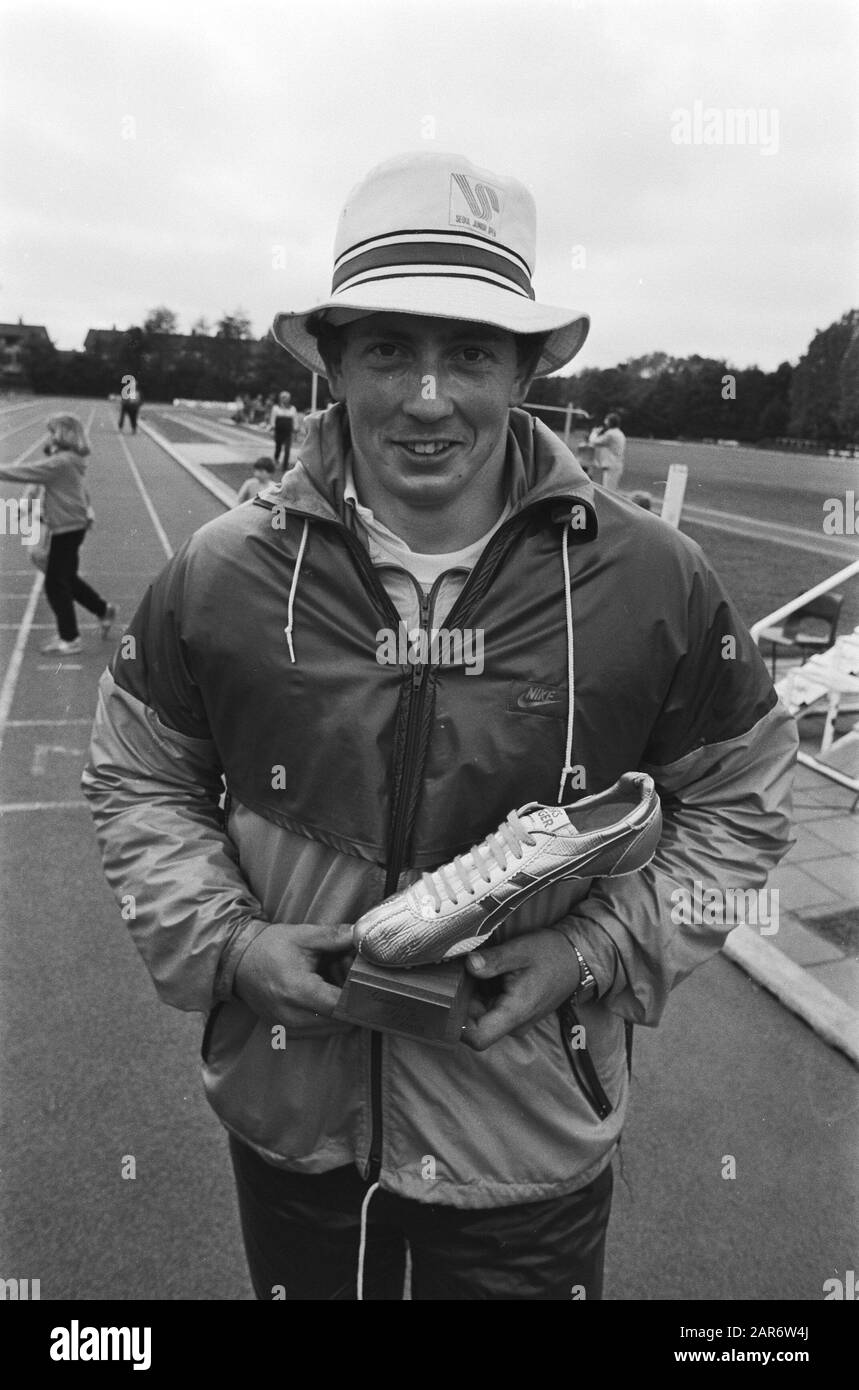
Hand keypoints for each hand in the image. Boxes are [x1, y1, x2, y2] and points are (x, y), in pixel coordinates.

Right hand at [234, 921, 355, 1033]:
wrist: (238, 960)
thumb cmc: (270, 946)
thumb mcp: (303, 935)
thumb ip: (334, 936)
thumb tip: (362, 935)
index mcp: (297, 990)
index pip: (341, 1006)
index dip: (359, 995)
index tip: (365, 981)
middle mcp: (292, 1015)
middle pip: (340, 1021)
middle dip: (352, 1003)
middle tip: (352, 982)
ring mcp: (287, 1027)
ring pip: (332, 1028)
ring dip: (341, 1012)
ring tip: (335, 987)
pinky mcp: (286, 1031)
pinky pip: (318, 1031)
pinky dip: (327, 1017)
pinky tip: (323, 997)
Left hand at [461, 929, 580, 1051]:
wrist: (576, 958)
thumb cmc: (550, 954)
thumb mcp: (520, 950)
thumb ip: (494, 961)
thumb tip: (469, 965)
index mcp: (515, 1013)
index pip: (477, 1038)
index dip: (458, 1023)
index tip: (449, 997)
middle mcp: (514, 1025)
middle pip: (475, 1026)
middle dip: (462, 1003)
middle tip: (458, 974)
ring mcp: (515, 1022)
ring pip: (481, 1018)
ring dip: (472, 998)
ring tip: (474, 971)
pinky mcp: (515, 1015)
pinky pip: (491, 1012)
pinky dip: (482, 996)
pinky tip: (485, 975)